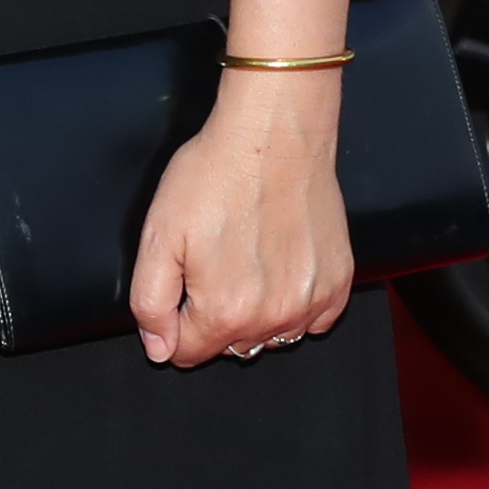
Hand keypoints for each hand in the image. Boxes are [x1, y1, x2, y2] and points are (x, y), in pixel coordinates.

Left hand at [127, 71, 354, 369]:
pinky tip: (281, 264)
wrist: (273, 135)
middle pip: (230, 346)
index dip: (175, 323)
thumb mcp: (157, 236)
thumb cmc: (216, 176)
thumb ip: (151, 303)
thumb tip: (160, 349)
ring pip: (272, 335)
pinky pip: (313, 319)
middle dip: (214, 316)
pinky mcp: (337, 282)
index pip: (188, 353)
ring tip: (247, 259)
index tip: (182, 286)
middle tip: (213, 261)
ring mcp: (311, 302)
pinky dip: (296, 303)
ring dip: (256, 312)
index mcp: (224, 312)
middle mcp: (273, 318)